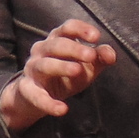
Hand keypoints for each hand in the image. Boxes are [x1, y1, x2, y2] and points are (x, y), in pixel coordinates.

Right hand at [0, 19, 115, 133]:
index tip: (96, 37)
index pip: (67, 28)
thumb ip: (99, 58)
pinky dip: (48, 103)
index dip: (81, 29)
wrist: (37, 97)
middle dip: (74, 48)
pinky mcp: (27, 89)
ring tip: (78, 71)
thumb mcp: (86, 66)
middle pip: (56, 44)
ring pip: (45, 65)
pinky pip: (36, 95)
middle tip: (91, 56)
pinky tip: (62, 109)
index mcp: (57, 40)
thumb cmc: (64, 76)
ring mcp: (32, 69)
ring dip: (61, 66)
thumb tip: (111, 55)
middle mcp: (41, 50)